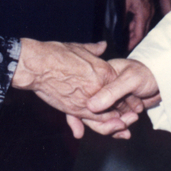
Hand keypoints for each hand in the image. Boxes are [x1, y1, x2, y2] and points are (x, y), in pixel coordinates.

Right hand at [12, 39, 141, 138]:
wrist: (38, 65)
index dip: (128, 93)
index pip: (121, 85)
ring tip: (121, 123)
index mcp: (103, 70)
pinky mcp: (75, 109)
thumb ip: (95, 50)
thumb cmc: (57, 54)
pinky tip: (104, 125)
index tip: (132, 97)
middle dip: (126, 109)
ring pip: (108, 115)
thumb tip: (103, 45)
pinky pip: (92, 120)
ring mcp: (88, 100)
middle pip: (118, 102)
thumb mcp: (80, 48)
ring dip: (116, 120)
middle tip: (132, 114)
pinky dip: (100, 124)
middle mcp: (99, 87)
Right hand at [85, 58, 161, 138]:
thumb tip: (90, 106)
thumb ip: (112, 92)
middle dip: (105, 124)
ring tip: (132, 120)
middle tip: (121, 125)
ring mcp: (110, 101)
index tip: (91, 127)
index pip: (85, 98)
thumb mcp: (130, 79)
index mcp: (99, 77)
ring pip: (103, 121)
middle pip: (92, 113)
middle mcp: (101, 90)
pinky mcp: (119, 109)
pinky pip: (113, 123)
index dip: (85, 114)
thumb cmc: (148, 73)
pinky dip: (119, 130)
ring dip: (115, 127)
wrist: (165, 80)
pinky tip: (127, 133)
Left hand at [124, 0, 154, 50]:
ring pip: (143, 25)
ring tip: (125, 37)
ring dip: (134, 31)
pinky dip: (135, 24)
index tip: (126, 48)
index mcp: (144, 13)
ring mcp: (149, 7)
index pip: (139, 34)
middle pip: (142, 31)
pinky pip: (143, 18)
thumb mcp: (122, 2)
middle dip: (133, 39)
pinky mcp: (147, 3)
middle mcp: (149, 12)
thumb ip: (122, 18)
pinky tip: (128, 25)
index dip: (132, 43)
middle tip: (124, 45)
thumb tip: (119, 31)